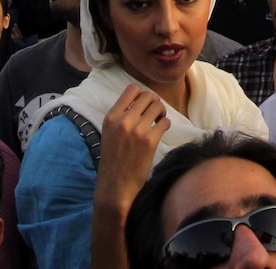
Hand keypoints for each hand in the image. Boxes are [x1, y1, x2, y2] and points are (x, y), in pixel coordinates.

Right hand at [95, 83, 170, 211]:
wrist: (114, 187)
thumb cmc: (113, 161)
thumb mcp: (109, 133)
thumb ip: (121, 116)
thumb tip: (140, 99)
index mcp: (111, 117)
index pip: (131, 89)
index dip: (141, 95)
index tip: (143, 105)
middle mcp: (124, 120)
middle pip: (148, 95)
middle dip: (154, 102)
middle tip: (155, 113)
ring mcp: (137, 130)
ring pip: (158, 106)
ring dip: (161, 112)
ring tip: (158, 121)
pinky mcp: (150, 141)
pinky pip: (165, 122)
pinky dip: (165, 124)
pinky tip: (161, 132)